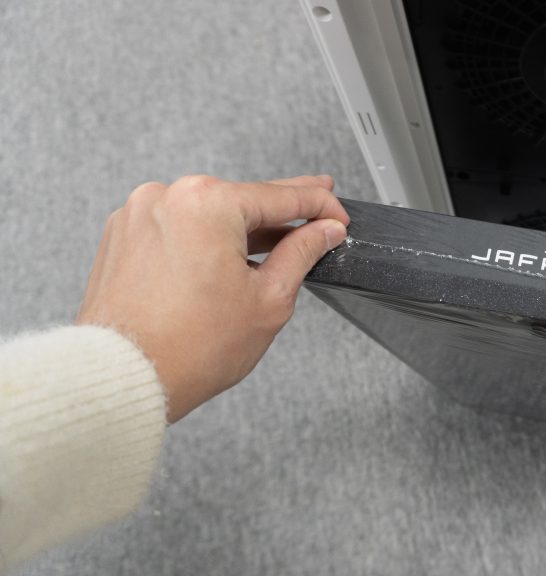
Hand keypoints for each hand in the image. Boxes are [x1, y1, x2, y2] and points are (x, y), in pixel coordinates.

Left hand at [77, 175, 348, 422]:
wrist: (123, 379)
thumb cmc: (189, 348)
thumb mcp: (270, 298)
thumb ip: (302, 253)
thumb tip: (324, 232)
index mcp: (207, 203)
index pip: (281, 195)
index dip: (320, 205)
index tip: (338, 216)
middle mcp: (167, 197)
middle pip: (242, 199)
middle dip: (282, 211)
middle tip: (317, 211)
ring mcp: (139, 215)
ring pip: (208, 214)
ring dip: (242, 228)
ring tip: (275, 246)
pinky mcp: (122, 237)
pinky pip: (178, 227)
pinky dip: (204, 239)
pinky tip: (226, 260)